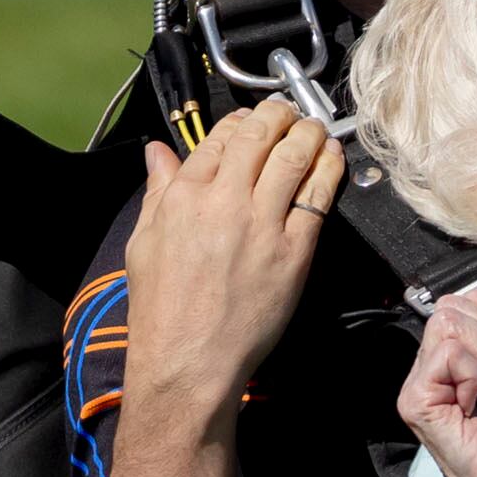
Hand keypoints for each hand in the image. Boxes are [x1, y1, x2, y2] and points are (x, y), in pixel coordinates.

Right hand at [113, 102, 342, 437]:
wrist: (189, 363)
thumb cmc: (163, 310)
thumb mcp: (144, 243)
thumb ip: (157, 190)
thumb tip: (157, 151)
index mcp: (184, 197)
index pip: (218, 137)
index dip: (240, 121)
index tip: (251, 120)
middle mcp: (223, 202)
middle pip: (259, 136)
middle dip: (278, 115)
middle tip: (288, 112)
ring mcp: (262, 224)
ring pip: (294, 156)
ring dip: (309, 131)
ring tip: (314, 126)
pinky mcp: (294, 250)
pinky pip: (318, 195)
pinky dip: (329, 167)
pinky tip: (333, 156)